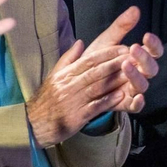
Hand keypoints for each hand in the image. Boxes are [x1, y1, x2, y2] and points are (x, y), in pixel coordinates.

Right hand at [26, 7, 162, 146]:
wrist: (34, 124)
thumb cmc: (47, 99)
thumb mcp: (54, 76)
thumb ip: (68, 59)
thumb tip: (81, 43)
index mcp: (65, 74)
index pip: (88, 60)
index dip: (107, 53)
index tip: (122, 47)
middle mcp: (69, 86)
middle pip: (95, 72)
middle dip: (115, 63)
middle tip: (132, 57)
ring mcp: (74, 101)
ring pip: (97, 88)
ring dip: (115, 80)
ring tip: (131, 73)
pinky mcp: (77, 117)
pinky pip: (95, 107)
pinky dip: (108, 101)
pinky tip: (121, 95)